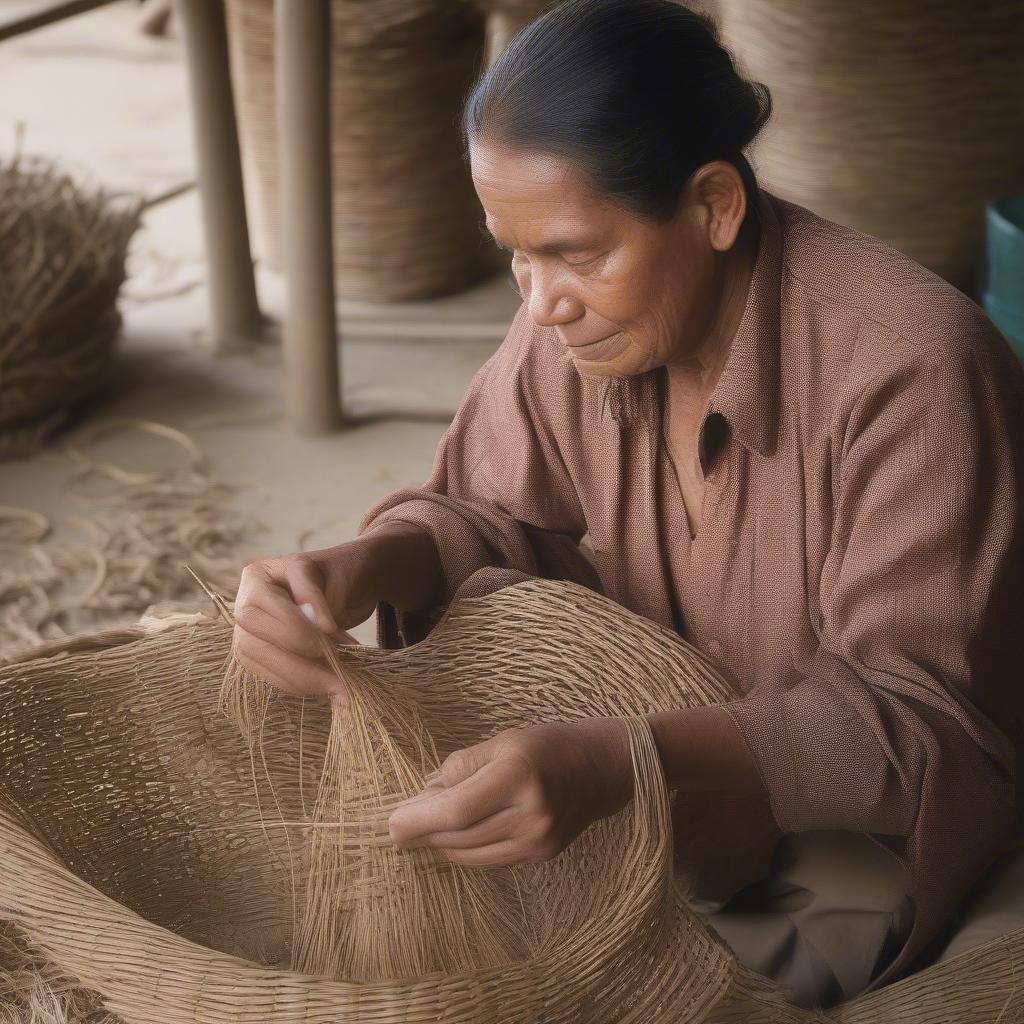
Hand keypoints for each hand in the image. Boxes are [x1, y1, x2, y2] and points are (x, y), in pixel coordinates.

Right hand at [231, 539, 379, 699]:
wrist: (343, 590)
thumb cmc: (335, 575)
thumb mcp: (331, 575)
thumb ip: (316, 596)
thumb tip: (319, 627)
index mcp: (257, 576)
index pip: (270, 604)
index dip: (298, 622)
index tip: (331, 630)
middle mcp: (245, 605)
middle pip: (254, 638)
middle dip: (296, 657)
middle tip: (336, 668)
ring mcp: (247, 633)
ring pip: (258, 661)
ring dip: (298, 677)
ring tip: (337, 686)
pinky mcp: (258, 657)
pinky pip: (269, 675)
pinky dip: (298, 683)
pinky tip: (326, 685)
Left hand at [388, 717, 634, 866]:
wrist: (606, 767)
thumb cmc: (550, 744)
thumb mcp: (503, 741)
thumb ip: (460, 769)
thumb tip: (422, 798)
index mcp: (518, 776)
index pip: (455, 811)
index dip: (417, 821)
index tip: (390, 825)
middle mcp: (529, 815)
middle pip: (458, 836)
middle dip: (423, 832)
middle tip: (400, 823)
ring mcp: (537, 840)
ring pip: (469, 854)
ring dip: (441, 842)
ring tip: (425, 825)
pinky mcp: (540, 855)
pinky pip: (488, 858)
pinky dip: (465, 848)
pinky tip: (456, 834)